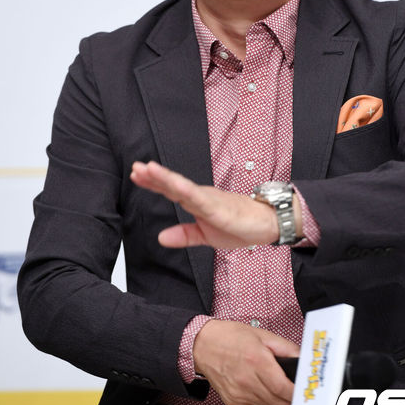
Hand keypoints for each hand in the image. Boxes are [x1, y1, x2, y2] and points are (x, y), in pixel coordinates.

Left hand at [131, 161, 291, 247]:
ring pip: (184, 188)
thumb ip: (184, 235)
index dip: (153, 182)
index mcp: (197, 202)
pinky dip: (187, 190)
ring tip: (149, 169)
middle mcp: (201, 196)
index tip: (137, 174)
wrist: (267, 224)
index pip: (171, 190)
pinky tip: (175, 184)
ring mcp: (210, 200)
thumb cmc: (240, 226)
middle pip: (174, 185)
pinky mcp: (220, 208)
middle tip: (136, 167)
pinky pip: (201, 199)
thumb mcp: (206, 237)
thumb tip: (161, 237)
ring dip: (166, 178)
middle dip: (154, 176)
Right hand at [193, 319, 299, 404]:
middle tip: (288, 386)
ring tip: (272, 384)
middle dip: (287, 396)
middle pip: (278, 401)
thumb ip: (284, 347)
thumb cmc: (230, 337)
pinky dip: (262, 402)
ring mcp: (238, 393)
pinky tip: (259, 388)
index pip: (283, 388)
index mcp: (257, 361)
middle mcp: (247, 380)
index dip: (295, 391)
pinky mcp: (232, 400)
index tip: (300, 389)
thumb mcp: (261, 334)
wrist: (203, 345)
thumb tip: (300, 357)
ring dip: (275, 399)